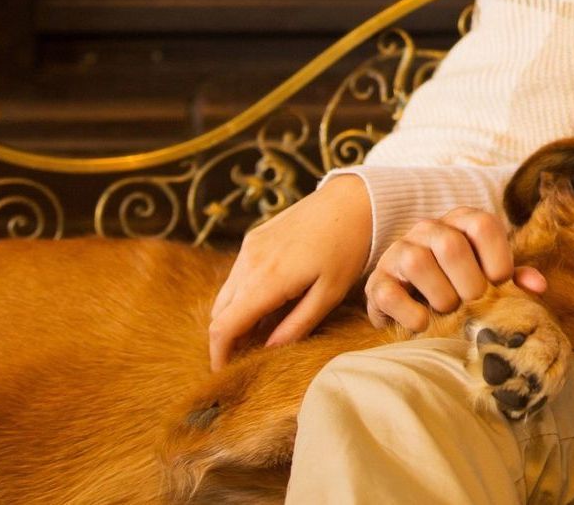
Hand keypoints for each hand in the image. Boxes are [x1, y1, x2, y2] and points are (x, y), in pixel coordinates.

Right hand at [208, 174, 375, 370]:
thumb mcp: (330, 294)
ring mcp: (249, 246)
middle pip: (219, 313)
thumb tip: (269, 351)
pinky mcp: (255, 237)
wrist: (353, 199)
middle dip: (228, 338)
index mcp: (266, 279)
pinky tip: (270, 302)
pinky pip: (238, 274)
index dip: (219, 355)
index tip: (225, 374)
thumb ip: (297, 326)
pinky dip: (243, 295)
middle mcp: (249, 261)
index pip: (223, 327)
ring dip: (235, 316)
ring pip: (226, 294)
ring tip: (263, 331)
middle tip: (249, 356)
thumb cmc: (348, 248)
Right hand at [362, 206, 545, 332]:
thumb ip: (513, 277)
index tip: (499, 286)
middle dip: (469, 285)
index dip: (497, 259)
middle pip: (451, 246)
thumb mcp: (488, 275)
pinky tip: (423, 324)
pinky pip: (389, 293)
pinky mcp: (377, 280)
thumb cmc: (460, 282)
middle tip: (473, 305)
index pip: (484, 225)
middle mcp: (429, 228)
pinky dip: (410, 313)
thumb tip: (538, 286)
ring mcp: (399, 251)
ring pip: (417, 263)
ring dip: (440, 297)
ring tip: (448, 312)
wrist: (412, 293)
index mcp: (461, 221)